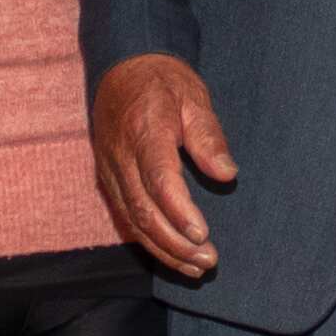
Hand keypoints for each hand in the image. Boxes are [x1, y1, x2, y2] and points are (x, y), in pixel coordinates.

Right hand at [93, 52, 236, 276]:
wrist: (121, 68)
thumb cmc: (163, 82)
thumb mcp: (193, 97)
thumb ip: (208, 136)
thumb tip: (226, 173)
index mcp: (145, 131)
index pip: (159, 180)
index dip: (179, 212)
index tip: (203, 235)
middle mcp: (121, 156)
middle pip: (144, 210)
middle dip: (176, 242)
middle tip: (208, 261)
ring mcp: (110, 170)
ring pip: (133, 221)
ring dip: (164, 249)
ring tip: (196, 267)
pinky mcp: (108, 180)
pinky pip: (126, 217)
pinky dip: (149, 242)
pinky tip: (174, 256)